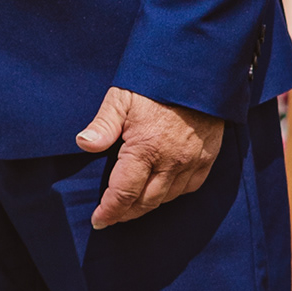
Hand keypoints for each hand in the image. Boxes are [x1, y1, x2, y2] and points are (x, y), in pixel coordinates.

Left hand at [79, 89, 223, 227]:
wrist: (198, 69)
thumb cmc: (155, 82)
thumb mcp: (122, 97)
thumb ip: (103, 124)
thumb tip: (83, 143)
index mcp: (146, 148)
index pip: (124, 193)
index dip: (110, 211)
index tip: (99, 220)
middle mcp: (171, 161)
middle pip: (146, 202)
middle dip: (126, 212)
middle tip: (113, 215)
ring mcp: (192, 161)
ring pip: (168, 198)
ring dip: (148, 204)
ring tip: (132, 204)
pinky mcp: (208, 157)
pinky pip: (190, 187)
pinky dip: (173, 194)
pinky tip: (161, 190)